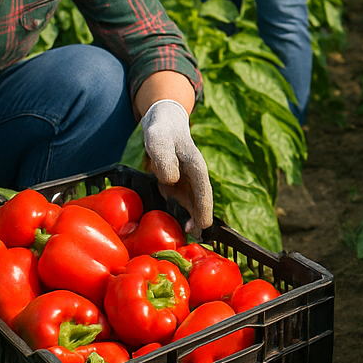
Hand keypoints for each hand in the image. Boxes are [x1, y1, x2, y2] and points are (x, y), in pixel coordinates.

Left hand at [141, 99, 213, 229]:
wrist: (163, 124)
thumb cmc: (161, 131)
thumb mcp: (158, 140)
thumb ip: (164, 158)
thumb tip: (171, 180)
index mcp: (195, 165)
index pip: (203, 189)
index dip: (204, 208)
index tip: (204, 224)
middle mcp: (195, 175)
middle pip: (201, 200)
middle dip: (201, 218)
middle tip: (197, 238)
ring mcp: (187, 180)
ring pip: (193, 203)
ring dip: (192, 218)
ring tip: (190, 236)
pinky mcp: (178, 184)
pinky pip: (182, 201)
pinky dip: (182, 213)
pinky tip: (178, 224)